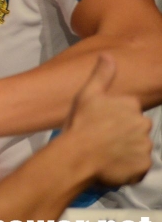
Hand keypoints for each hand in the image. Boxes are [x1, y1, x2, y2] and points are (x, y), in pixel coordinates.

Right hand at [63, 54, 151, 186]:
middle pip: (135, 129)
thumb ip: (101, 75)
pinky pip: (138, 166)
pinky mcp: (143, 166)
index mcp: (131, 105)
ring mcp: (144, 146)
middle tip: (101, 139)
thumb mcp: (87, 95)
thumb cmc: (80, 124)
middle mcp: (142, 124)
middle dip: (123, 134)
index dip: (114, 118)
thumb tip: (108, 55)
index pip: (129, 111)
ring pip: (137, 147)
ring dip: (125, 151)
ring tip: (104, 154)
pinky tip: (111, 165)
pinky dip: (127, 167)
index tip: (100, 123)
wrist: (77, 156)